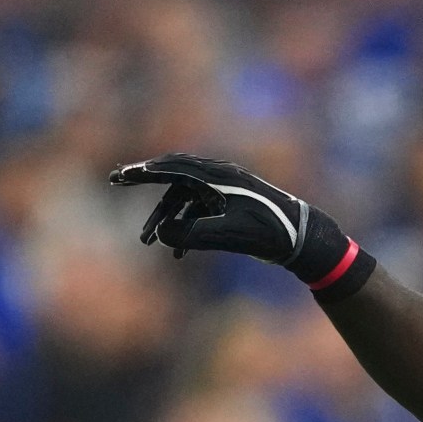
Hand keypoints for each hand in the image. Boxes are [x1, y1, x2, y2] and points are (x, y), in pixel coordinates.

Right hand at [110, 154, 368, 295]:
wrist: (304, 239)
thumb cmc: (268, 234)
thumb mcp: (228, 236)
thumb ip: (192, 234)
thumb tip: (161, 233)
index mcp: (217, 176)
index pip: (172, 168)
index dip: (143, 171)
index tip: (119, 176)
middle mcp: (220, 177)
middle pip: (174, 176)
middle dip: (146, 183)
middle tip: (119, 182)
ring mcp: (226, 190)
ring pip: (186, 198)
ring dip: (166, 218)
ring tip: (147, 242)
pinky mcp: (232, 204)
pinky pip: (200, 212)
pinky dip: (186, 228)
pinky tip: (177, 253)